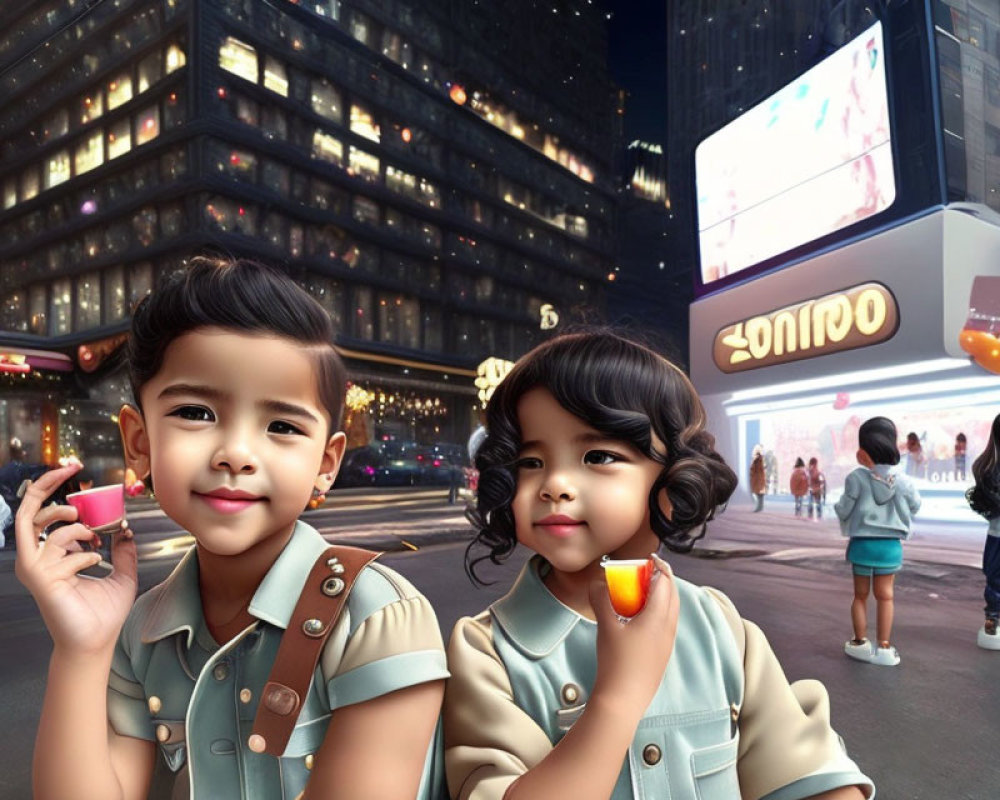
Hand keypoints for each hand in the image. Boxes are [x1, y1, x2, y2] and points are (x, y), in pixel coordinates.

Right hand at [14, 463, 137, 655]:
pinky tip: (95, 564)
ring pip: (49, 529)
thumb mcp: (121, 572)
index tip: (75, 469)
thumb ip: (121, 549)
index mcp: (50, 555)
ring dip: (77, 527)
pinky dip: (85, 554)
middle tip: (71, 471)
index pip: (42, 514)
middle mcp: (36, 559)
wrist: (97, 642)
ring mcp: (34, 569)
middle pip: (28, 511)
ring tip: (94, 535)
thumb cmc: (103, 613)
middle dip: (46, 486)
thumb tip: (125, 528)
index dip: (53, 488)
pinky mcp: (40, 579)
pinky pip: (64, 552)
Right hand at [591, 554, 679, 716]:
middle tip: (645, 572)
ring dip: (660, 596)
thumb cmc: (616, 661)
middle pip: (672, 594)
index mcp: (658, 616)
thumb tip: (597, 583)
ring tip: (641, 593)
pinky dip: (657, 612)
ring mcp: (667, 642)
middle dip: (662, 579)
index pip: (665, 582)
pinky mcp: (662, 654)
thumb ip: (601, 599)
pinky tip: (639, 618)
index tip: (648, 558)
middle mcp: (668, 627)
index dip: (659, 567)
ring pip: (671, 610)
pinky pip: (665, 624)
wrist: (624, 699)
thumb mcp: (606, 626)